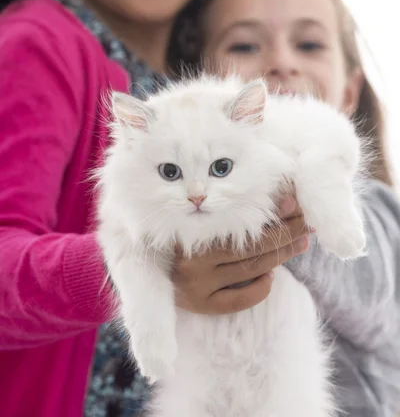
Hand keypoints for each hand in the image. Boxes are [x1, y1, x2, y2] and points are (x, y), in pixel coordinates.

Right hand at [172, 196, 309, 314]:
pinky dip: (259, 288)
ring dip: (280, 255)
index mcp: (192, 231)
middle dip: (284, 233)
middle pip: (250, 246)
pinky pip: (238, 300)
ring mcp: (197, 284)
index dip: (272, 213)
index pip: (242, 222)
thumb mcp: (203, 220)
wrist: (156, 271)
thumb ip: (235, 212)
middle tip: (307, 223)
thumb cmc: (184, 237)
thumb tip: (283, 198)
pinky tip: (271, 275)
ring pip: (249, 269)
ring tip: (301, 242)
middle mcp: (193, 259)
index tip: (295, 203)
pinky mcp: (201, 305)